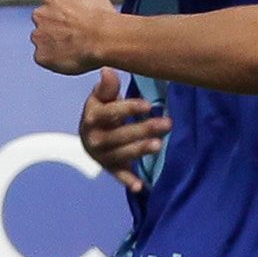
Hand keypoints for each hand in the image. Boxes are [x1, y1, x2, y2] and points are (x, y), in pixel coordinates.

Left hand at [31, 0, 116, 74]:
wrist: (104, 39)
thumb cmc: (101, 17)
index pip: (50, 4)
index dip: (64, 12)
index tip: (73, 18)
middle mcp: (40, 15)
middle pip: (43, 22)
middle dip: (56, 27)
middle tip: (75, 33)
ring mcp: (39, 36)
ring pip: (43, 40)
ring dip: (54, 43)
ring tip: (75, 47)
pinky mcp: (41, 56)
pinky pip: (45, 58)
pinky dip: (55, 59)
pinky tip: (71, 57)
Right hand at [78, 67, 169, 192]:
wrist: (89, 132)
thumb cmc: (102, 109)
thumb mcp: (102, 97)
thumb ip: (107, 87)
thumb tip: (108, 70)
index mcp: (92, 118)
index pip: (111, 113)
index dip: (129, 109)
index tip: (149, 105)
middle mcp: (94, 138)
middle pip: (119, 135)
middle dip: (144, 129)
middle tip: (168, 124)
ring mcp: (101, 155)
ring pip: (122, 154)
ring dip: (140, 150)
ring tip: (159, 145)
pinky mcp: (109, 167)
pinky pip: (118, 175)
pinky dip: (128, 181)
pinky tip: (140, 186)